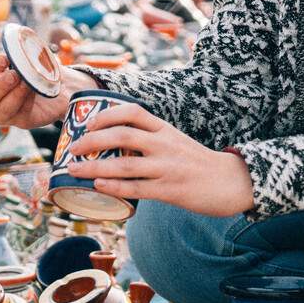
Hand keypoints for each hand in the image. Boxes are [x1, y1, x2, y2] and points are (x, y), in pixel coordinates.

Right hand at [0, 53, 93, 128]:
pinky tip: (33, 91)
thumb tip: (25, 45)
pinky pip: (18, 115)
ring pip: (0, 111)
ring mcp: (2, 113)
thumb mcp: (31, 57)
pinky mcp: (20, 121)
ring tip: (26, 83)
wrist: (60, 86)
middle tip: (14, 75)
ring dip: (14, 95)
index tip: (5, 59)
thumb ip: (25, 51)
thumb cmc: (37, 69)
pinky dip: (25, 102)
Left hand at [65, 103, 255, 216]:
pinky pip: (136, 188)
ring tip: (74, 169)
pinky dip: (114, 186)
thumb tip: (115, 144)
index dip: (107, 115)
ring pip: (125, 163)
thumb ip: (150, 140)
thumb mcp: (175, 141)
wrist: (230, 182)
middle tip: (72, 147)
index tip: (88, 123)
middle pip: (122, 135)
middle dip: (92, 140)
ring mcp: (167, 167)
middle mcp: (165, 144)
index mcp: (165, 129)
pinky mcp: (170, 190)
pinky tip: (98, 185)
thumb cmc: (197, 163)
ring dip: (94, 166)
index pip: (133, 112)